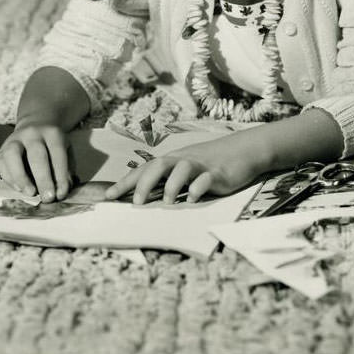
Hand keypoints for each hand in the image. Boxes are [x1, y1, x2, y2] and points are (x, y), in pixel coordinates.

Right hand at [0, 121, 71, 201]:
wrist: (34, 127)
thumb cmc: (52, 146)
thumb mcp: (65, 152)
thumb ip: (66, 170)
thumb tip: (61, 191)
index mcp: (52, 133)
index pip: (58, 154)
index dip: (60, 175)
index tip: (61, 194)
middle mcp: (33, 133)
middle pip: (37, 155)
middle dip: (43, 179)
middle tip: (48, 198)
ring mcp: (15, 140)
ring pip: (13, 155)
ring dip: (21, 177)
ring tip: (31, 193)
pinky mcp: (1, 150)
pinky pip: (2, 164)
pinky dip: (10, 178)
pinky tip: (20, 189)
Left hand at [105, 134, 264, 204]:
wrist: (244, 150)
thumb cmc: (212, 162)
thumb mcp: (189, 168)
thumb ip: (171, 180)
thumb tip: (147, 198)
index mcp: (174, 160)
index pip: (145, 169)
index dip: (126, 182)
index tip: (109, 197)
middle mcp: (184, 160)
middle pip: (159, 165)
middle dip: (145, 183)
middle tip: (137, 203)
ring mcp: (202, 165)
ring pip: (182, 168)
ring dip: (172, 185)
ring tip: (168, 202)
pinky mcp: (219, 173)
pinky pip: (206, 179)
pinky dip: (198, 188)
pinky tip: (193, 198)